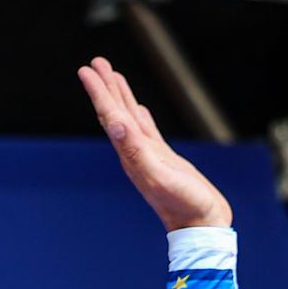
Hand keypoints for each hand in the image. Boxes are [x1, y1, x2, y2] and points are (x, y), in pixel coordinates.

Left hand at [77, 58, 231, 230]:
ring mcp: (148, 155)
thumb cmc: (183, 204)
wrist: (200, 225)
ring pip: (130, 118)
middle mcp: (134, 152)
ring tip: (113, 76)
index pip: (110, 116)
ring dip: (120, 97)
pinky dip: (140, 116)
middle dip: (104, 88)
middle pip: (114, 113)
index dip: (98, 92)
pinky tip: (138, 110)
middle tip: (95, 63)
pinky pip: (147, 131)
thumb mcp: (158, 174)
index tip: (87, 70)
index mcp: (130, 153)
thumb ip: (136, 149)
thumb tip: (115, 123)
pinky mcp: (163, 159)